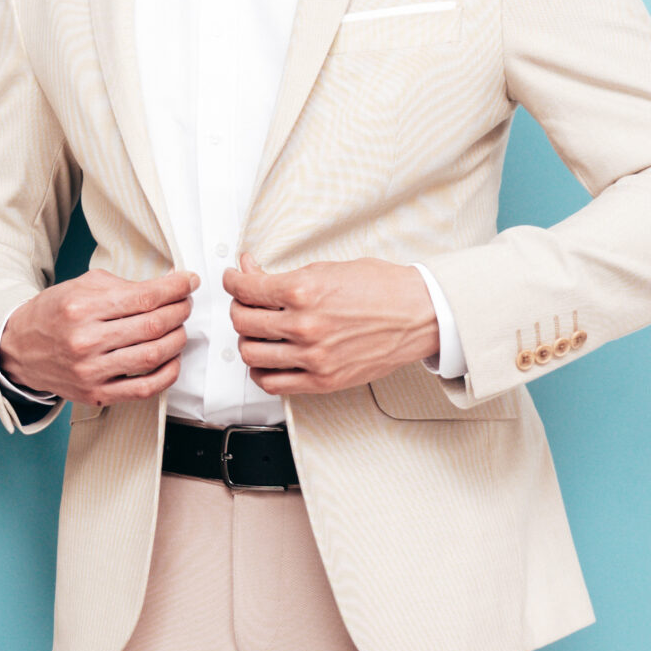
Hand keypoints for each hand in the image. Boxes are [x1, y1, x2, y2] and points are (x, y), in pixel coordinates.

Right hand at [0, 268, 196, 405]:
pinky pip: (144, 388)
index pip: (144, 297)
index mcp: (82, 308)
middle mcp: (86, 340)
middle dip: (179, 311)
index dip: (175, 288)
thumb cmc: (52, 315)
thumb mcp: (80, 287)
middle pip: (153, 325)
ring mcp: (91, 371)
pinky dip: (167, 374)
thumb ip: (121, 286)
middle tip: (185, 304)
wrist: (19, 350)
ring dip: (177, 339)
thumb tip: (165, 286)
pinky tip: (172, 360)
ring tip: (179, 329)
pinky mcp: (96, 394)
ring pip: (153, 355)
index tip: (188, 282)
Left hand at [223, 254, 438, 395]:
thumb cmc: (382, 288)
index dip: (232, 281)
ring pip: (251, 354)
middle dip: (238, 308)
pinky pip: (273, 383)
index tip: (233, 279)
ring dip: (247, 340)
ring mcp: (313, 356)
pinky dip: (261, 371)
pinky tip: (266, 359)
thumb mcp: (327, 268)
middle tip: (246, 302)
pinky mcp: (322, 380)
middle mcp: (304, 325)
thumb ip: (284, 274)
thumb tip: (251, 270)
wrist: (419, 314)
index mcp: (303, 291)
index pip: (245, 289)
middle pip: (242, 322)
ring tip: (256, 331)